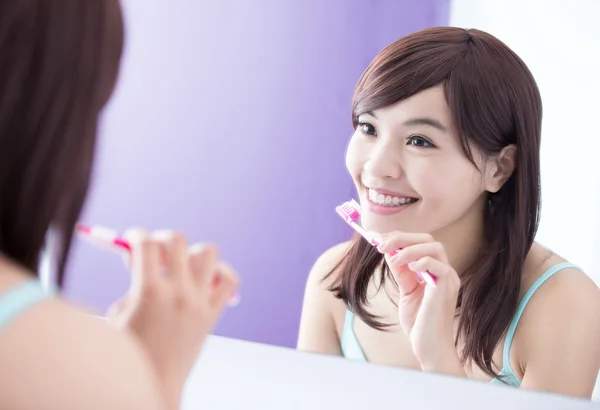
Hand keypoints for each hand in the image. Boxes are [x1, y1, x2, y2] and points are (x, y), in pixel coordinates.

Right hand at [106, 229, 238, 408]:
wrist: (155, 384)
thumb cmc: (130, 354)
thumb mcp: (117, 317)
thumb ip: (130, 284)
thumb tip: (138, 258)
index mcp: (149, 292)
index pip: (145, 243)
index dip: (136, 235)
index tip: (133, 239)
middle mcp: (178, 292)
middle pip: (177, 240)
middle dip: (162, 238)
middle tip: (155, 250)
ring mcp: (199, 301)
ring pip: (207, 252)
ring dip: (192, 252)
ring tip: (181, 265)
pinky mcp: (212, 313)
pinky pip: (229, 280)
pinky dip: (220, 272)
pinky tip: (204, 279)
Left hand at [377, 232, 461, 372]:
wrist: (429, 348)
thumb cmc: (419, 323)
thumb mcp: (406, 291)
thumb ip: (401, 272)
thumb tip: (389, 250)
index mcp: (435, 271)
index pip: (420, 243)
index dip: (399, 237)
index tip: (378, 239)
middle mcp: (444, 272)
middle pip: (428, 240)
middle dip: (402, 238)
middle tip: (381, 245)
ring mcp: (448, 280)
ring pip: (435, 247)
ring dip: (409, 248)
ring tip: (393, 257)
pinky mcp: (446, 290)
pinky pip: (440, 266)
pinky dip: (423, 262)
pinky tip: (410, 268)